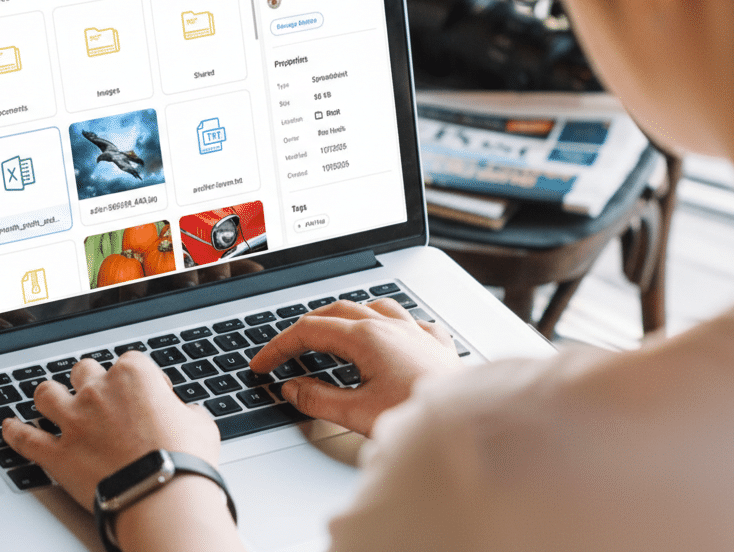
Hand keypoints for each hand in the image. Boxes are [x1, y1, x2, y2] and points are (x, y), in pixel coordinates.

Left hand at [2, 352, 220, 506]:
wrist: (161, 495)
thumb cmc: (184, 459)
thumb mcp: (201, 425)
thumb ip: (188, 412)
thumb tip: (189, 414)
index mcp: (134, 375)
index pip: (131, 363)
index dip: (138, 379)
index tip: (146, 397)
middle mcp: (98, 391)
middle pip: (84, 371)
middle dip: (90, 381)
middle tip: (99, 398)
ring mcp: (73, 421)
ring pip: (47, 394)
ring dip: (49, 396)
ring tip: (52, 401)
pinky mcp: (57, 453)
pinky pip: (25, 438)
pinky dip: (13, 433)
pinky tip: (6, 427)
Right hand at [249, 298, 462, 436]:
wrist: (469, 424)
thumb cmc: (421, 416)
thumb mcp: (356, 413)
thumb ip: (318, 399)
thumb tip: (292, 388)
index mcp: (366, 337)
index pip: (308, 331)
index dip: (279, 346)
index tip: (264, 363)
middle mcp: (390, 326)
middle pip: (335, 312)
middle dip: (305, 328)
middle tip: (287, 350)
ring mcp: (415, 332)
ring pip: (372, 307)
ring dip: (345, 317)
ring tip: (332, 333)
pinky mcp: (435, 345)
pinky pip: (408, 321)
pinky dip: (388, 324)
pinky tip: (390, 336)